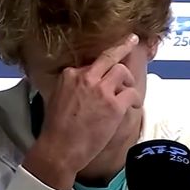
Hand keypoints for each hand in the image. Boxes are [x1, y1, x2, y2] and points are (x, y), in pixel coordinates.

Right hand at [24, 34, 142, 189]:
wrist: (59, 149)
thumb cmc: (56, 129)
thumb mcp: (57, 98)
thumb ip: (71, 86)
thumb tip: (82, 86)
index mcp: (70, 75)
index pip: (92, 62)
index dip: (103, 63)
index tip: (111, 54)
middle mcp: (86, 77)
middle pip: (109, 57)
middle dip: (123, 46)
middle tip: (132, 40)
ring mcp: (101, 90)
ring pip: (123, 72)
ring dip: (128, 80)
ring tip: (128, 91)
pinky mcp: (114, 105)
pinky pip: (131, 93)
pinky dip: (134, 99)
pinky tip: (132, 105)